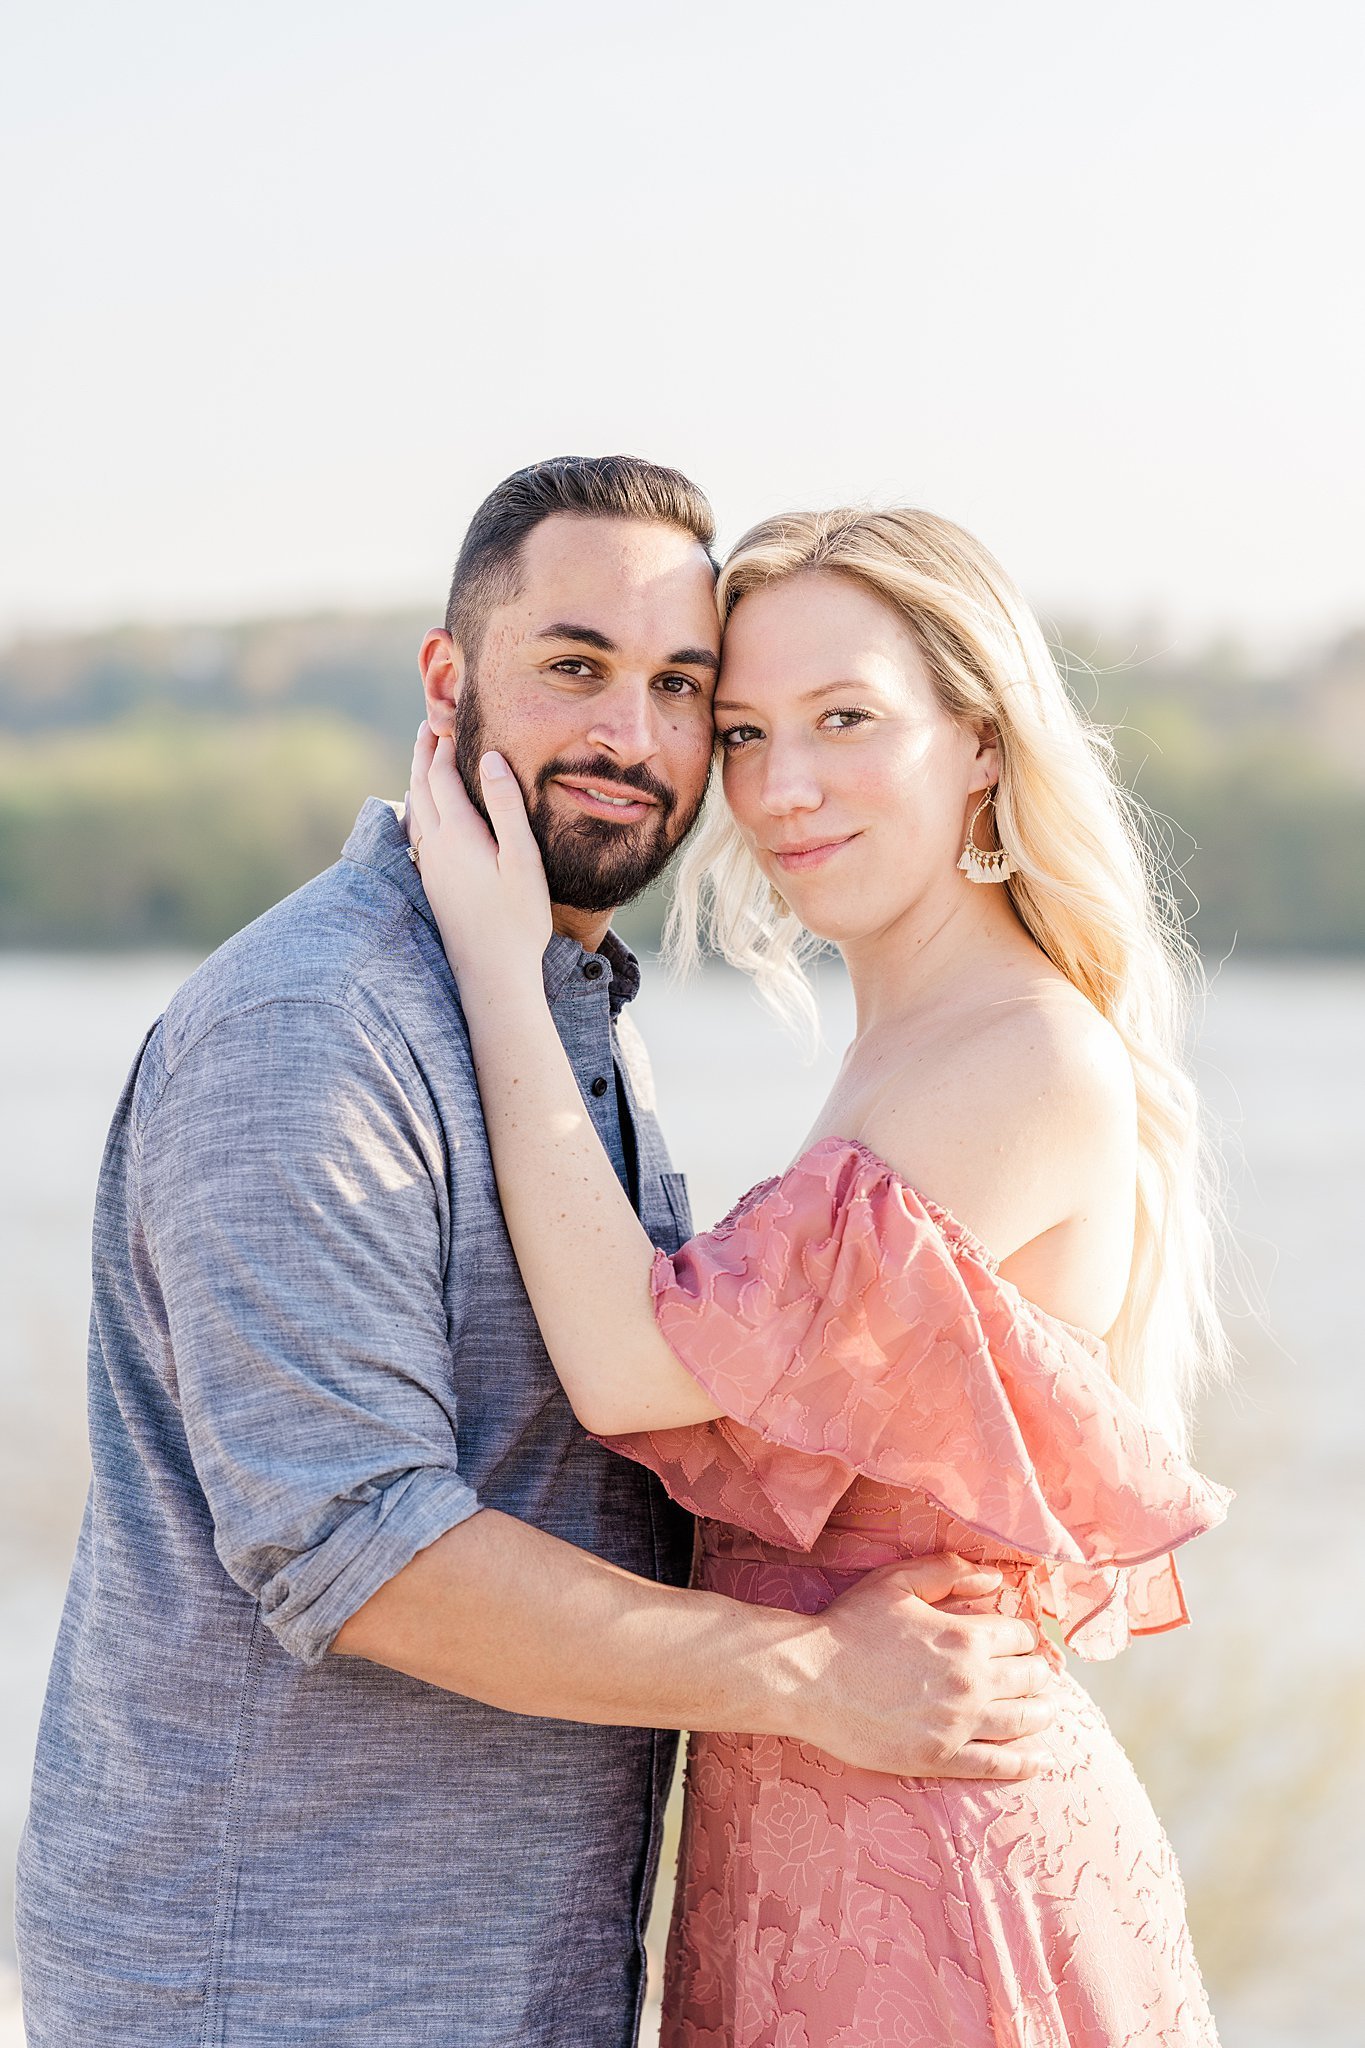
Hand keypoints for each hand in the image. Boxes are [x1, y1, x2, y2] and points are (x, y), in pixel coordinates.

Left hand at [407, 723, 551, 988]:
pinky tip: (425, 812)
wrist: (491, 974)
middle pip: (420, 787)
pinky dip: (419, 807)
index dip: (444, 745)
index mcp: (458, 834)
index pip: (442, 776)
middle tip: (429, 725)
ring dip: (418, 778)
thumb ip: (506, 806)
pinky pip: (417, 832)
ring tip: (425, 759)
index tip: (448, 718)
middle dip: (423, 753)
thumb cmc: (517, 919)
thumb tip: (489, 759)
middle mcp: (435, 846)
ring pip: (415, 809)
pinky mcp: (432, 884)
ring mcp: (430, 866)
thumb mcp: (522, 859)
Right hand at [795, 1554, 1055, 1778]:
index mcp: (965, 1638)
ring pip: (1022, 1722)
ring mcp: (958, 1724)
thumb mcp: (897, 1582)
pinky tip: (1039, 1760)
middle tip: (1039, 1676)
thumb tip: (993, 1578)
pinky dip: (1024, 1764)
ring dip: (1041, 1713)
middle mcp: (971, 1682)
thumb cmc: (850, 1626)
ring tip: (1047, 1711)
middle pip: (1030, 1679)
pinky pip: (997, 1765)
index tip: (1022, 1641)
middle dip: (1039, 1674)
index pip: (1020, 1637)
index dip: (1024, 1636)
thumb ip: (948, 1572)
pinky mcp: (941, 1758)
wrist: (810, 1679)